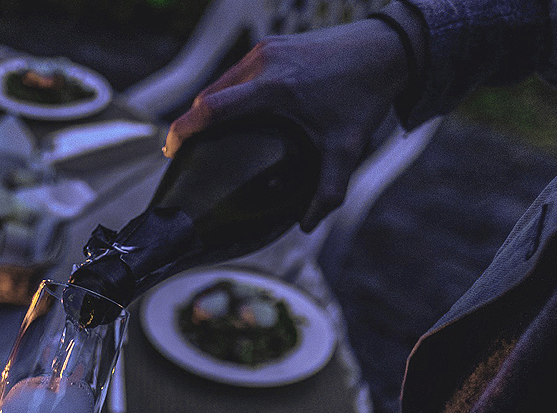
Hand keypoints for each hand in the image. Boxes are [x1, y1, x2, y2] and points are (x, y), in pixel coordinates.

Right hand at [164, 19, 409, 230]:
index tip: (169, 149)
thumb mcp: (347, 149)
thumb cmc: (365, 95)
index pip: (211, 108)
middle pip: (209, 95)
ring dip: (209, 106)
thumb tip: (307, 225)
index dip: (183, 130)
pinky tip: (232, 110)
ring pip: (221, 81)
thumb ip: (328, 192)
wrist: (386, 48)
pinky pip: (237, 71)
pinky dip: (227, 92)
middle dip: (191, 122)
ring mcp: (267, 50)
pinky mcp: (272, 44)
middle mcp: (263, 63)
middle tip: (181, 149)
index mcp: (273, 88)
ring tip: (204, 132)